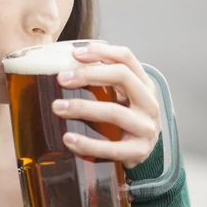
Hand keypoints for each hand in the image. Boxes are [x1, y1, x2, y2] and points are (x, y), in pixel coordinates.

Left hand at [51, 43, 160, 168]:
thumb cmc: (125, 121)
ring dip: (82, 107)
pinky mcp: (138, 152)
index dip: (101, 52)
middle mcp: (149, 103)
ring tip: (57, 107)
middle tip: (62, 79)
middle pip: (122, 76)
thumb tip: (66, 68)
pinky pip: (111, 147)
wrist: (141, 155)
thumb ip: (102, 83)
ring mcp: (146, 128)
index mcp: (144, 85)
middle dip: (88, 74)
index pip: (126, 58)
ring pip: (114, 111)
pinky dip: (87, 143)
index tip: (75, 54)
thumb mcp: (121, 98)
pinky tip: (68, 139)